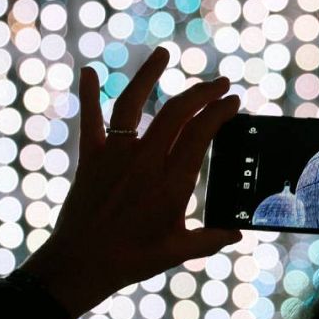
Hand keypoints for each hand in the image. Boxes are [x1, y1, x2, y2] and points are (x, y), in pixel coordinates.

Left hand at [19, 47, 242, 317]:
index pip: (200, 135)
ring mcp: (115, 156)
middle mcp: (145, 162)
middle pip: (176, 113)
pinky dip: (87, 94)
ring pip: (132, 103)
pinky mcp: (91, 158)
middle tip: (220, 84)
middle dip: (201, 92)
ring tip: (163, 54)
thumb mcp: (178, 252)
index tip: (233, 102)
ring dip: (149, 75)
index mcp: (171, 183)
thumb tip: (237, 232)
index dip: (219, 113)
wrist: (81, 264)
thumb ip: (211, 239)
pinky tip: (86, 70)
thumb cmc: (132, 259)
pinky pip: (90, 120)